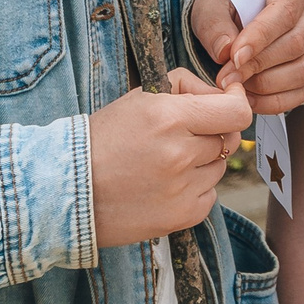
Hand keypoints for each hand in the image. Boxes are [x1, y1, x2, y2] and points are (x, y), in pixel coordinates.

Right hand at [90, 68, 252, 248]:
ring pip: (220, 166)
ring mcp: (183, 190)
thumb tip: (225, 95)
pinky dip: (195, 188)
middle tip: (182, 135)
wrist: (66, 190)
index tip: (228, 102)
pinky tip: (165, 185)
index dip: (237, 104)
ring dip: (202, 162)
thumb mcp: (140, 97)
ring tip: (166, 162)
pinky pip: (209, 194)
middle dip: (211, 133)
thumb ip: (187, 86)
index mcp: (171, 118)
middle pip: (228, 138)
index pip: (236, 112)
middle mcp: (180, 155)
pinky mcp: (182, 217)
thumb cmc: (104, 138)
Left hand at [188, 0, 303, 115]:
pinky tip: (251, 99)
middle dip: (260, 65)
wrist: (237, 11)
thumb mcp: (212, 4)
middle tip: (227, 78)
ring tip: (238, 87)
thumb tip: (225, 52)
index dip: (260, 38)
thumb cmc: (228, 2)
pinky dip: (277, 100)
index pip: (285, 13)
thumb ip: (215, 25)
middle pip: (298, 42)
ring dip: (268, 84)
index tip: (234, 57)